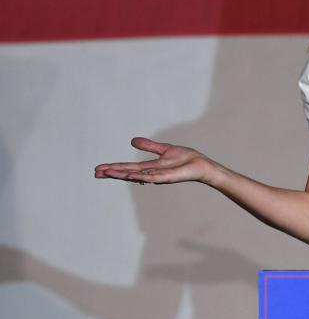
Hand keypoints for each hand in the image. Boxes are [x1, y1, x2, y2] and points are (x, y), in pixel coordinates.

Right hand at [94, 137, 215, 184]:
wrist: (201, 164)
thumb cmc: (186, 158)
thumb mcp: (164, 149)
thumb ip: (149, 146)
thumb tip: (132, 141)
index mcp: (149, 167)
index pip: (128, 168)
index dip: (114, 168)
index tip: (99, 169)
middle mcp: (151, 173)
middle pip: (128, 173)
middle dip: (112, 173)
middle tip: (96, 173)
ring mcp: (159, 176)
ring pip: (137, 176)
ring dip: (122, 175)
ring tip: (107, 173)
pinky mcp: (168, 177)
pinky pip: (152, 177)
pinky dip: (141, 176)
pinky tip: (130, 175)